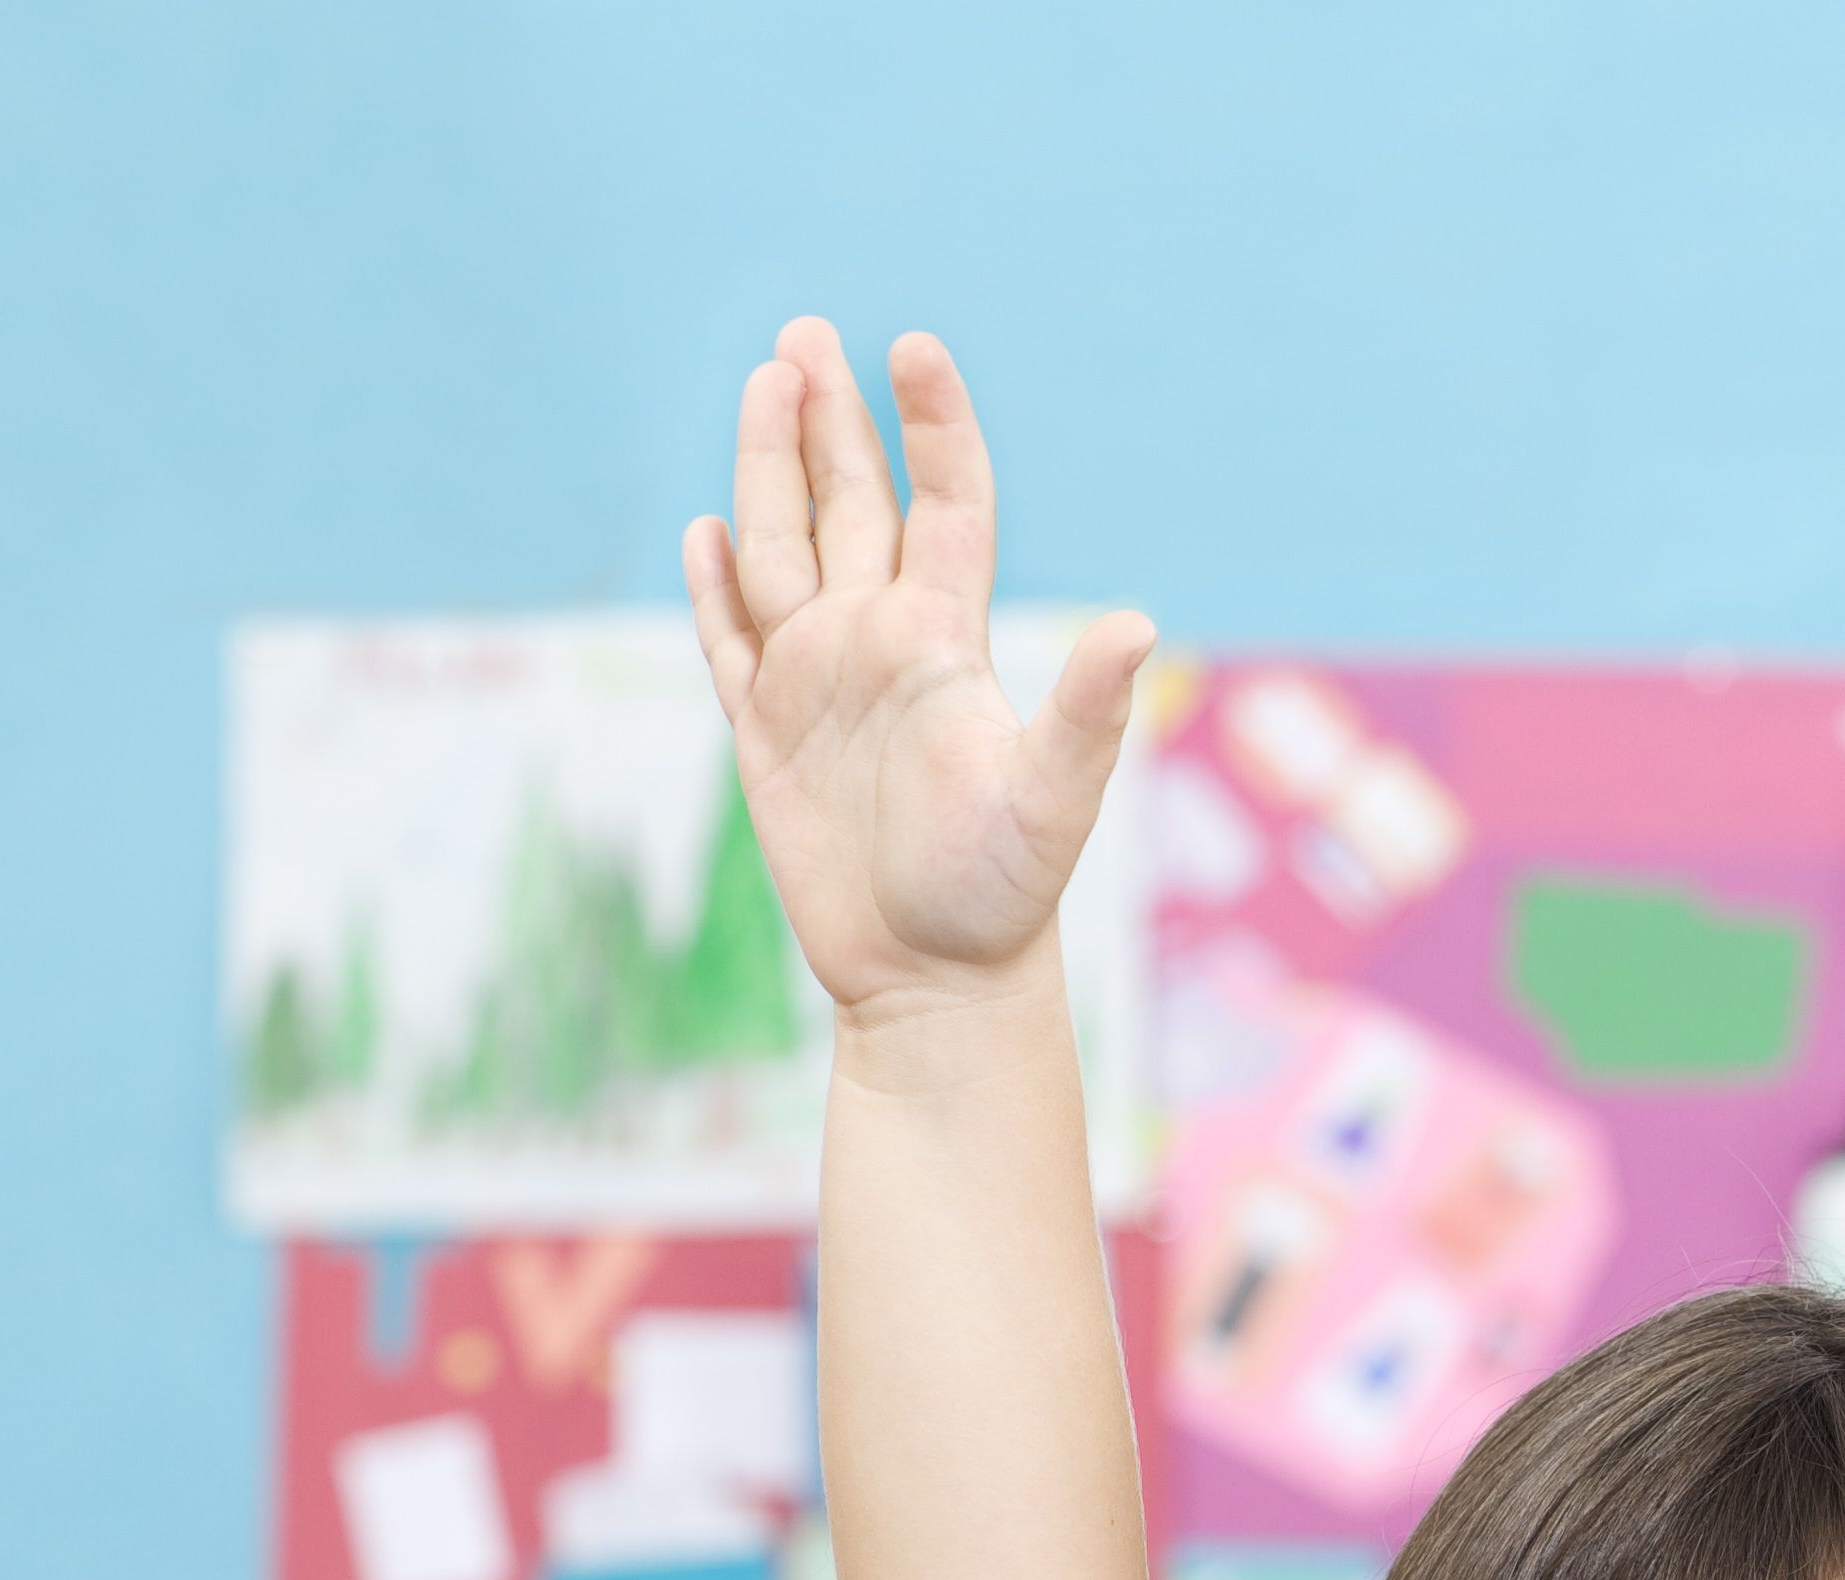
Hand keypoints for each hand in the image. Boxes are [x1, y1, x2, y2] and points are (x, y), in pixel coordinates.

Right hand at [679, 319, 1149, 1024]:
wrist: (935, 983)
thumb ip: (1084, 708)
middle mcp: (880, 644)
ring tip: (766, 382)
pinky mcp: (765, 733)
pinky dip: (715, 587)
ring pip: (783, 549)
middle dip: (829, 418)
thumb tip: (1136, 623)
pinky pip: (732, 641)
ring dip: (769, 468)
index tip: (915, 349)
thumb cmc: (1005, 896)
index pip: (944, 503)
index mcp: (945, 640)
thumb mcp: (1052, 797)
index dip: (932, 426)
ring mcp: (817, 683)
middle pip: (849, 502)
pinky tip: (708, 531)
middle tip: (807, 332)